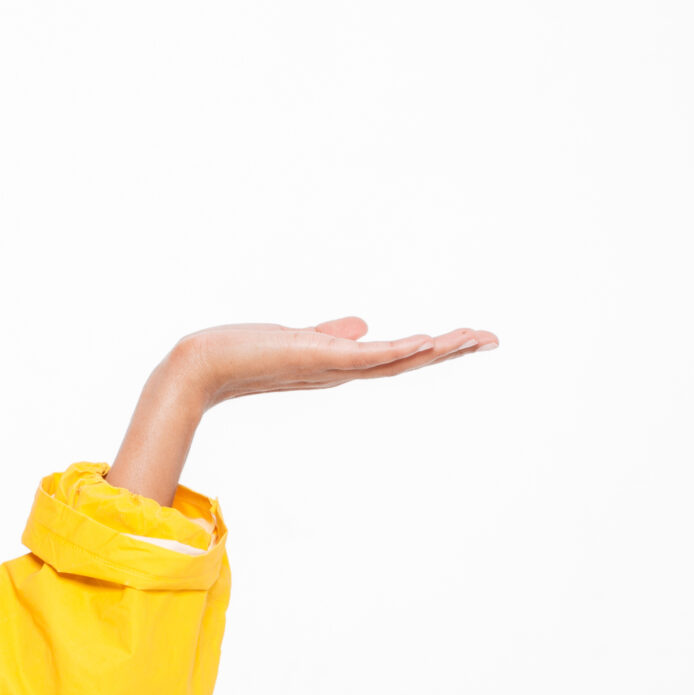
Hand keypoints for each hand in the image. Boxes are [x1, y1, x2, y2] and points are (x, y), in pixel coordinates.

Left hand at [106, 317, 496, 505]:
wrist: (201, 366)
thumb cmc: (243, 354)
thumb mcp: (297, 339)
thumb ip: (332, 333)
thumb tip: (363, 324)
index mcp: (341, 363)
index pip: (398, 356)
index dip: (436, 348)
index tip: (472, 337)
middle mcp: (342, 370)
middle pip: (408, 361)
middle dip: (450, 350)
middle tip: (491, 338)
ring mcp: (331, 367)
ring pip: (395, 359)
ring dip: (435, 349)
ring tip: (471, 337)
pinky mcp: (315, 358)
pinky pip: (364, 356)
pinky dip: (395, 349)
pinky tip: (422, 341)